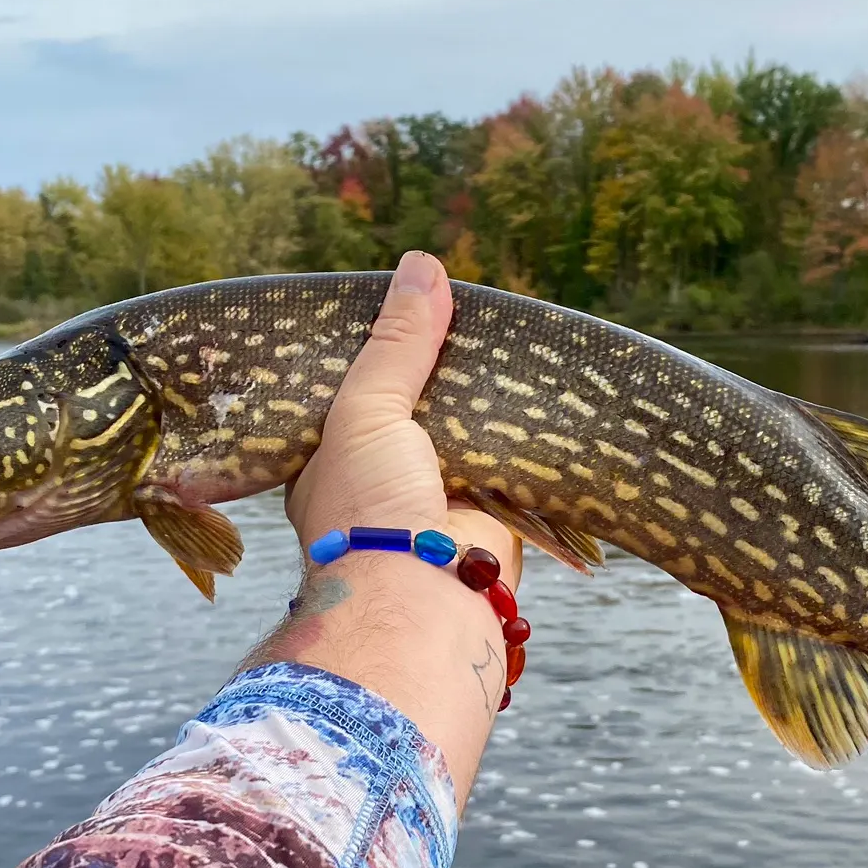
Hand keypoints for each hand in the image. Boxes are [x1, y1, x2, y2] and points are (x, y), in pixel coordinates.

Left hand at [263, 251, 523, 805]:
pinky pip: (507, 463)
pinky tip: (536, 388)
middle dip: (438, 371)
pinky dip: (519, 435)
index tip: (409, 304)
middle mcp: (381, 483)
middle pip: (414, 408)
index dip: (381, 349)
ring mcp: (435, 501)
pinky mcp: (488, 518)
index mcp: (331, 460)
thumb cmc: (367, 510)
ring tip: (506, 336)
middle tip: (465, 308)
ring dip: (483, 403)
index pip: (356, 390)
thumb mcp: (367, 408)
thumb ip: (397, 342)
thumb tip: (423, 265)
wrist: (422, 601)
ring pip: (463, 435)